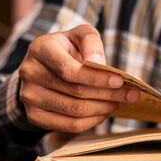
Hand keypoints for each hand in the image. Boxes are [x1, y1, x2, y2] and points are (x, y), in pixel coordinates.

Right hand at [19, 24, 139, 132]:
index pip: (69, 70)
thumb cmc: (68, 49)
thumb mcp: (81, 35)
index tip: (120, 80)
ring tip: (121, 102)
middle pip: (75, 92)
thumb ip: (92, 43)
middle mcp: (30, 73)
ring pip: (74, 111)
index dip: (96, 78)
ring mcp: (29, 97)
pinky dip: (93, 121)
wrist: (46, 66)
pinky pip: (69, 125)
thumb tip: (99, 64)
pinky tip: (105, 112)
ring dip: (104, 108)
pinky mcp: (34, 116)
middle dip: (108, 95)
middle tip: (131, 94)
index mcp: (39, 49)